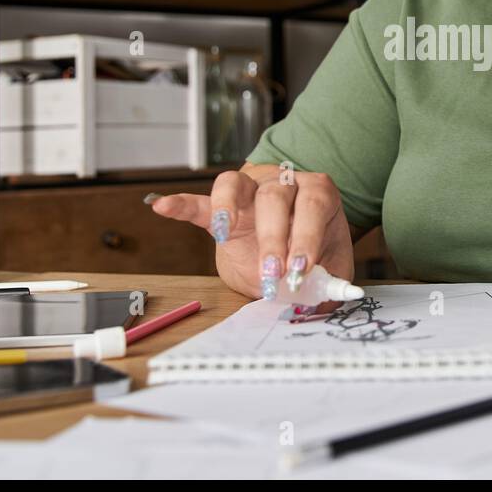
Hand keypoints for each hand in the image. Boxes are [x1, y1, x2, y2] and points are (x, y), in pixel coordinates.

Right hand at [149, 166, 355, 299]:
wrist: (293, 236)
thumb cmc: (314, 248)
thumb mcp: (329, 266)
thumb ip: (327, 283)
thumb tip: (321, 308)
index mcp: (316, 194)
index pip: (312, 207)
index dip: (307, 237)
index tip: (301, 269)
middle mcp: (283, 182)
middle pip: (274, 197)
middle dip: (273, 238)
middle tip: (272, 274)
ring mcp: (250, 189)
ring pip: (237, 186)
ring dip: (229, 211)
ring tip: (223, 232)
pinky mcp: (221, 205)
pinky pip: (200, 201)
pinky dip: (181, 204)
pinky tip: (162, 206)